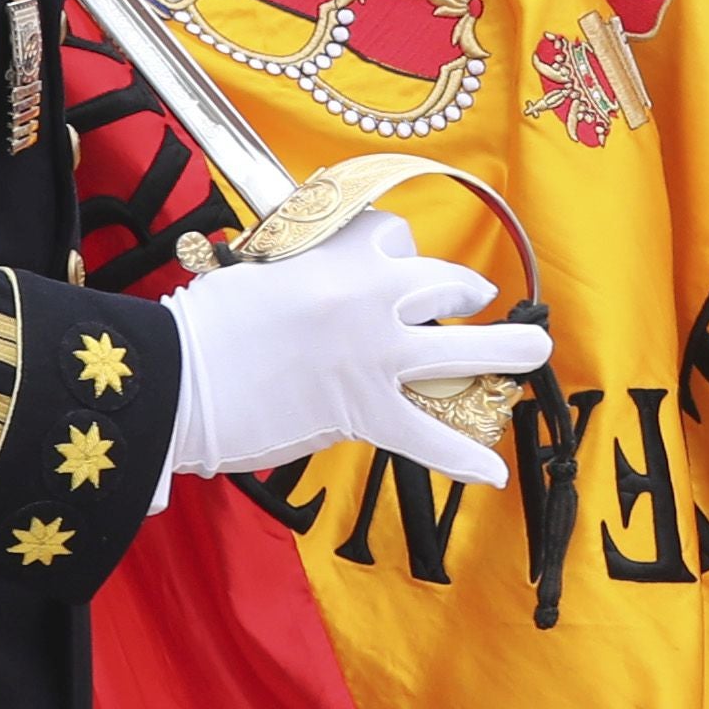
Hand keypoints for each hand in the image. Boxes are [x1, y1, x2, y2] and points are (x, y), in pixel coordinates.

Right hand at [164, 211, 551, 489]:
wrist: (178, 377)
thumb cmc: (204, 325)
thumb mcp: (258, 271)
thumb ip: (301, 274)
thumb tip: (311, 288)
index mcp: (338, 254)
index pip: (390, 234)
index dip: (397, 251)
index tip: (393, 261)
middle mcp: (371, 297)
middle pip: (444, 283)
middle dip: (465, 292)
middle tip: (472, 300)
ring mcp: (376, 355)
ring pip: (462, 350)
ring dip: (505, 351)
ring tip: (531, 353)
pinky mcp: (365, 411)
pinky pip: (427, 437)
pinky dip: (462, 458)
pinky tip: (495, 473)